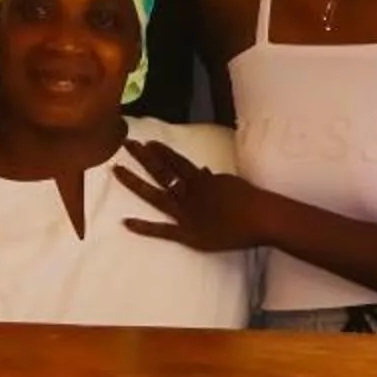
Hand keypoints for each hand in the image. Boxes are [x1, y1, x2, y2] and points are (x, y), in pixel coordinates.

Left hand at [117, 137, 272, 250]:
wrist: (259, 217)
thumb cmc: (249, 199)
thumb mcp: (230, 182)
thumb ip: (214, 178)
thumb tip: (205, 171)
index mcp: (200, 179)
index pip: (176, 161)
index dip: (160, 152)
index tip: (146, 142)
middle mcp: (188, 192)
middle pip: (161, 172)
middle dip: (142, 157)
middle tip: (125, 144)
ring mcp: (185, 213)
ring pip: (155, 194)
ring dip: (135, 182)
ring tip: (117, 170)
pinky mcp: (187, 234)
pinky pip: (162, 230)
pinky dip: (144, 227)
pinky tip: (126, 222)